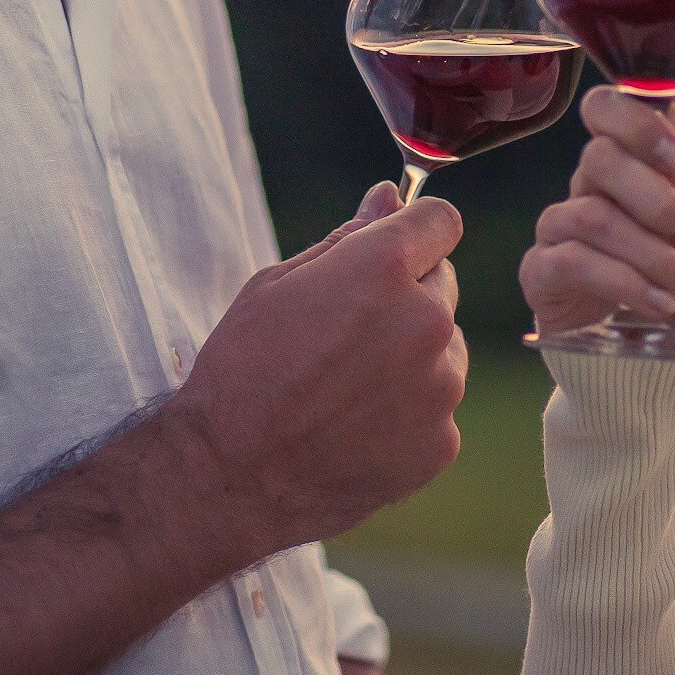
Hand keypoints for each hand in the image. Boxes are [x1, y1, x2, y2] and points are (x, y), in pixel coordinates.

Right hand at [162, 182, 467, 559]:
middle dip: (407, 296)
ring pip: (445, 349)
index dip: (414, 233)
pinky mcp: (441, 442)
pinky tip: (357, 427)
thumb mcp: (278, 284)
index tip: (393, 253)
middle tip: (348, 333)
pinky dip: (409, 414)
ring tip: (347, 387)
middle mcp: (426, 321)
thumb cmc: (242, 370)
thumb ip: (347, 237)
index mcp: (385, 268)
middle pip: (443, 284)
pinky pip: (438, 409)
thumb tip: (388, 198)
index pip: (441, 221)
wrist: (229, 476)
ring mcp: (440, 387)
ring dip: (412, 356)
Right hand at [519, 87, 674, 345]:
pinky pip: (570, 261)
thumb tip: (669, 103)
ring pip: (591, 216)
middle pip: (599, 158)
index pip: (607, 112)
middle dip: (651, 195)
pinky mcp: (540, 274)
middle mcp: (587, 191)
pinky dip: (624, 282)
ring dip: (648, 253)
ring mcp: (559, 232)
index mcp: (627, 170)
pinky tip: (658, 304)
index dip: (636, 123)